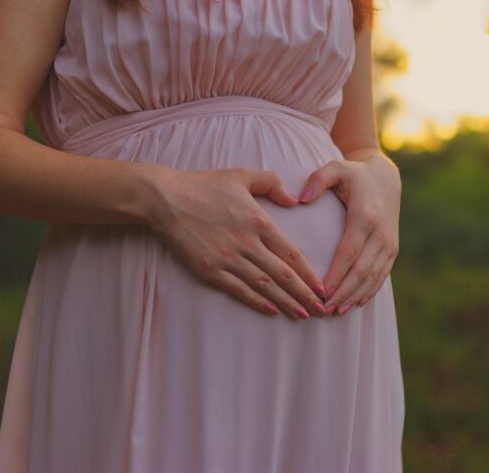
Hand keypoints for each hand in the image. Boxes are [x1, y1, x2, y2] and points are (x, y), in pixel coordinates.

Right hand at [145, 166, 327, 318]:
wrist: (166, 199)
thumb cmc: (204, 185)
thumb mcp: (242, 174)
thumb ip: (272, 183)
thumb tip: (294, 200)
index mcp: (259, 221)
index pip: (291, 254)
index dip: (309, 274)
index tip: (323, 287)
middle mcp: (247, 243)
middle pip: (283, 275)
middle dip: (305, 295)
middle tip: (322, 310)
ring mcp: (228, 259)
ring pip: (264, 286)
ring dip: (286, 303)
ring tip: (302, 315)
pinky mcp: (210, 269)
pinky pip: (238, 290)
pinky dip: (257, 302)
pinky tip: (271, 310)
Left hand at [297, 148, 400, 315]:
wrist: (386, 176)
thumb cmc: (354, 174)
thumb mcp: (335, 168)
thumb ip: (317, 180)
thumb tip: (301, 199)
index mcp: (365, 216)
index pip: (349, 253)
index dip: (336, 276)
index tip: (321, 292)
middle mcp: (380, 233)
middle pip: (362, 271)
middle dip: (343, 293)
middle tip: (324, 309)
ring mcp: (389, 242)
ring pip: (374, 277)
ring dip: (356, 296)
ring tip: (337, 311)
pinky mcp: (393, 248)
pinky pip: (383, 275)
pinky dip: (370, 291)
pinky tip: (356, 303)